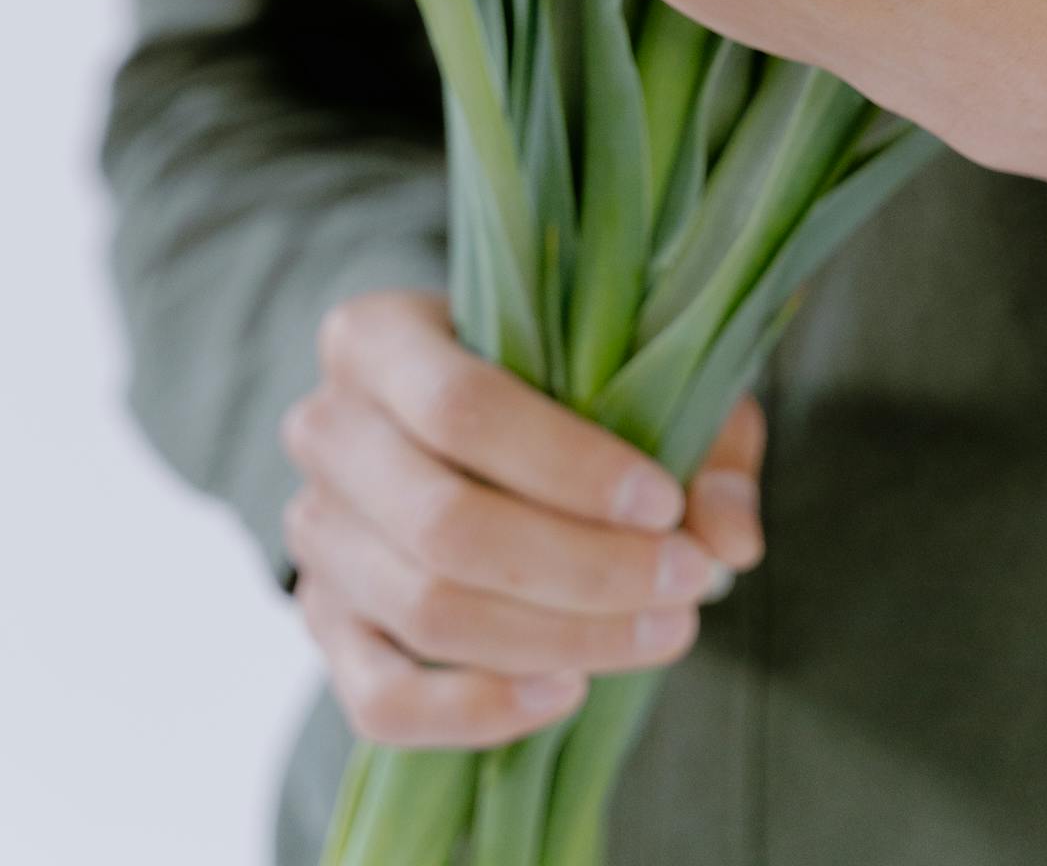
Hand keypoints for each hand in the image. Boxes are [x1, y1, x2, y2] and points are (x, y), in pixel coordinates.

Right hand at [282, 291, 764, 749]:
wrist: (475, 427)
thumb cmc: (560, 381)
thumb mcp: (639, 373)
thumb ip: (699, 438)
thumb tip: (731, 537)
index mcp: (376, 336)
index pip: (460, 407)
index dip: (570, 468)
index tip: (665, 505)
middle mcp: (326, 429)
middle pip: (445, 524)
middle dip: (583, 569)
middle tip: (688, 581)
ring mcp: (315, 534)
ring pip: (426, 611)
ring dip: (559, 639)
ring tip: (662, 630)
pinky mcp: (324, 623)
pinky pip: (382, 699)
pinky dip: (480, 710)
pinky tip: (570, 690)